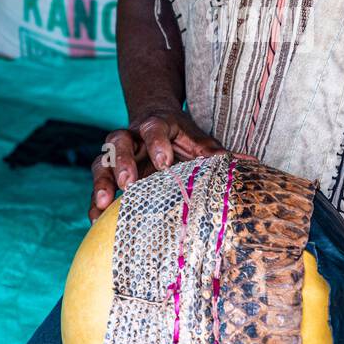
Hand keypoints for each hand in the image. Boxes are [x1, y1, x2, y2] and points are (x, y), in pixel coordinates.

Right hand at [89, 111, 222, 220]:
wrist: (153, 123)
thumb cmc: (180, 137)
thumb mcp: (197, 140)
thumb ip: (213, 153)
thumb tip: (248, 163)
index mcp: (155, 125)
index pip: (153, 128)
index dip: (156, 143)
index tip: (164, 162)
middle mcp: (131, 137)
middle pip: (119, 142)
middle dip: (122, 161)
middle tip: (128, 182)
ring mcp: (116, 155)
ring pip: (101, 162)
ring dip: (102, 182)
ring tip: (104, 203)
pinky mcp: (108, 173)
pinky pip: (98, 185)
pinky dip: (94, 202)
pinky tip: (96, 220)